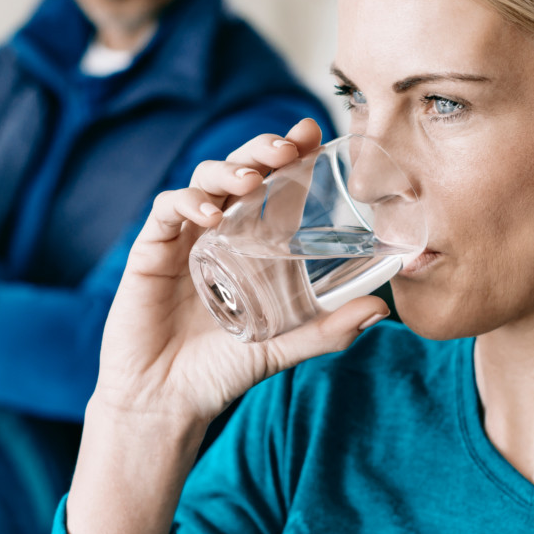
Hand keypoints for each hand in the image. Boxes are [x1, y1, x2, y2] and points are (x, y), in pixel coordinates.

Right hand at [68, 118, 388, 533]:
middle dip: (262, 149)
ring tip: (251, 181)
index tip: (313, 132)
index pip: (277, 186)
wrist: (167, 400)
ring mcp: (186, 238)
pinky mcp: (152, 250)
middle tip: (286, 147)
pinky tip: (208, 216)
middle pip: (241, 170)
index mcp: (255, 245)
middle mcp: (222, 232)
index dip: (293, 154)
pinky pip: (167, 210)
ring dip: (228, 171)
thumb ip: (328, 330)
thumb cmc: (221, 372)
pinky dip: (187, 203)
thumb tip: (381, 310)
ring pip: (204, 180)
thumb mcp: (285, 348)